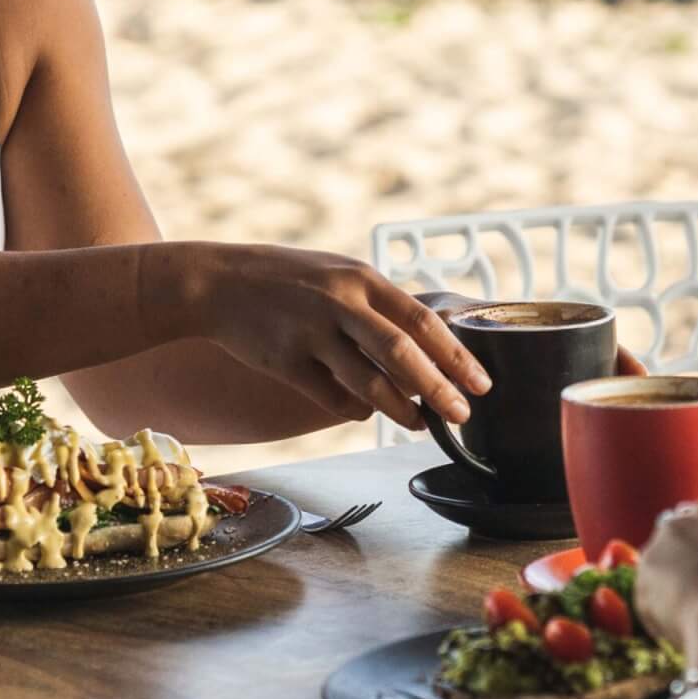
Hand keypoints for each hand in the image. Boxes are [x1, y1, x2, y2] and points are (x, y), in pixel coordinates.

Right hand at [151, 242, 491, 429]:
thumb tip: (427, 346)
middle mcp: (337, 303)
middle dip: (438, 387)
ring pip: (367, 382)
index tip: (481, 384)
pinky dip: (354, 409)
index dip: (455, 355)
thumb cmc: (285, 279)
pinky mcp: (285, 362)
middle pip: (400, 352)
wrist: (216, 283)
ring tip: (420, 424)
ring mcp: (309, 333)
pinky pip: (331, 397)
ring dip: (400, 409)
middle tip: (462, 414)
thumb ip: (376, 305)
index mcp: (358, 278)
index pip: (420, 319)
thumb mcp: (336, 274)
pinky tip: (364, 411)